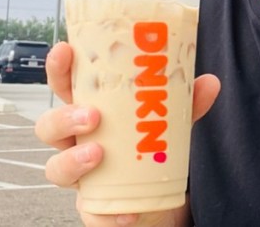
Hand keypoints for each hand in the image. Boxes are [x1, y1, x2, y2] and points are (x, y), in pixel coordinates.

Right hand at [34, 42, 219, 225]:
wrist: (155, 193)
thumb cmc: (149, 142)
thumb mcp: (169, 119)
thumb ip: (187, 102)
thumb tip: (210, 82)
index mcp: (89, 109)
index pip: (65, 85)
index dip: (58, 68)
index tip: (64, 49)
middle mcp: (76, 141)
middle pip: (49, 126)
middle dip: (63, 118)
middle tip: (92, 115)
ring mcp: (81, 174)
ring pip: (55, 168)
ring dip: (73, 160)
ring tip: (98, 155)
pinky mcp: (93, 205)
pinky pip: (90, 211)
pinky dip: (106, 213)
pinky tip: (127, 212)